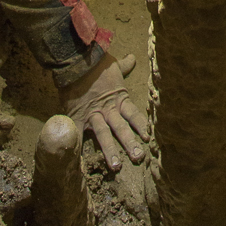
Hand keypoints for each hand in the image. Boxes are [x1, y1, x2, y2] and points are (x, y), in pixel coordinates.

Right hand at [63, 52, 148, 171]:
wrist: (76, 60)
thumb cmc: (96, 62)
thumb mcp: (114, 65)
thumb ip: (124, 66)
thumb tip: (133, 58)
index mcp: (119, 98)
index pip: (133, 114)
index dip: (141, 126)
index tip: (148, 138)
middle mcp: (108, 109)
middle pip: (121, 129)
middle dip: (130, 144)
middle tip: (139, 158)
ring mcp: (92, 115)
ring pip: (103, 135)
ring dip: (110, 151)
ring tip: (116, 167)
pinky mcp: (77, 117)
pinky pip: (78, 135)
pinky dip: (78, 149)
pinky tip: (80, 164)